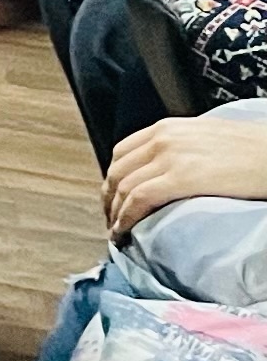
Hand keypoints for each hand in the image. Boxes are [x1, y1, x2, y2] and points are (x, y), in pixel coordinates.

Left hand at [104, 112, 266, 233]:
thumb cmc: (251, 149)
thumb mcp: (205, 138)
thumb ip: (182, 149)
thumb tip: (169, 170)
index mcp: (166, 128)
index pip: (122, 153)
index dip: (113, 179)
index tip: (113, 199)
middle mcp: (161, 139)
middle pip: (117, 171)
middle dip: (109, 199)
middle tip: (111, 219)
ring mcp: (169, 157)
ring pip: (123, 186)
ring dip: (114, 212)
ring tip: (117, 232)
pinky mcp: (182, 177)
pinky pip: (140, 199)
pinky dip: (126, 217)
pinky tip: (125, 232)